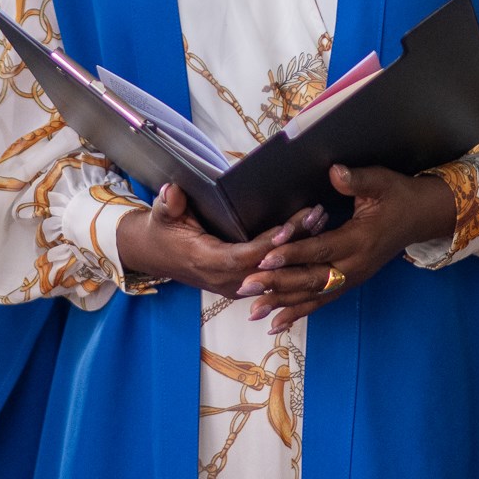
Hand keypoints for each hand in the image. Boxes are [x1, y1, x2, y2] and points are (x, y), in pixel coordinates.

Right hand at [114, 183, 330, 296]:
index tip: (288, 227)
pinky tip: (311, 239)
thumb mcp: (161, 215)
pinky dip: (293, 260)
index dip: (268, 245)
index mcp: (206, 262)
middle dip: (295, 243)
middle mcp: (226, 280)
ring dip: (300, 250)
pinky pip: (273, 277)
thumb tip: (172, 191)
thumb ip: (168, 204)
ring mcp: (237, 287)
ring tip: (321, 221)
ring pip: (275, 273)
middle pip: (268, 266)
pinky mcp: (244, 286)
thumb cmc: (162, 231)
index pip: (244, 257)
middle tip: (317, 215)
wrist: (156, 255)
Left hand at [242, 164, 457, 331]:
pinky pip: (322, 301)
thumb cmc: (398, 195)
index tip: (265, 258)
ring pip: (314, 295)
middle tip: (245, 286)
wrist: (422, 217)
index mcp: (360, 240)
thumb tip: (335, 172)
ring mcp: (353, 277)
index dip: (293, 253)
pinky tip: (277, 323)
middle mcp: (356, 265)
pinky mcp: (350, 282)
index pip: (321, 250)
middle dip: (277, 284)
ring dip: (282, 304)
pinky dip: (299, 312)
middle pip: (312, 279)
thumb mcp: (381, 181)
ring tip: (253, 312)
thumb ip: (357, 180)